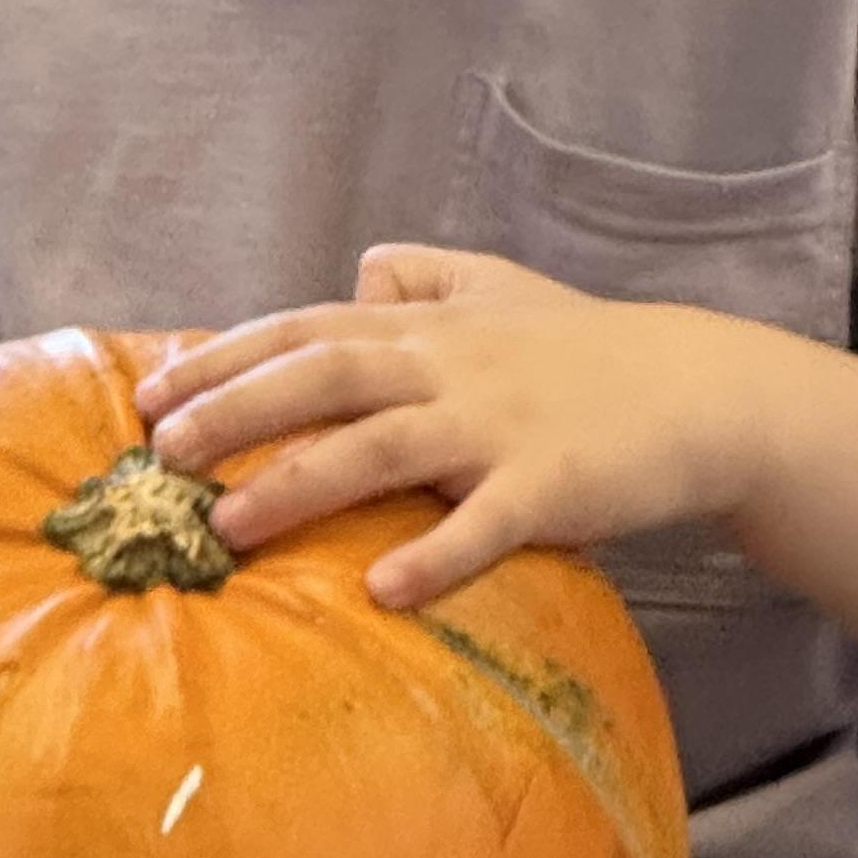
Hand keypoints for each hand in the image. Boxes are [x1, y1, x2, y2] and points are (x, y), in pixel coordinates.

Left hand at [136, 246, 770, 609]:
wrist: (705, 393)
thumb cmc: (594, 350)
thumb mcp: (506, 290)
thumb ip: (428, 276)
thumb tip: (360, 265)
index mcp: (432, 328)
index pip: (309, 328)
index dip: (227, 356)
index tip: (153, 390)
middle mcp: (452, 367)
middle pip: (326, 376)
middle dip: (237, 411)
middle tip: (161, 453)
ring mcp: (501, 426)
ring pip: (383, 446)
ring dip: (301, 483)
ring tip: (229, 526)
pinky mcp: (553, 486)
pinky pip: (485, 523)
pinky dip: (434, 554)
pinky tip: (384, 592)